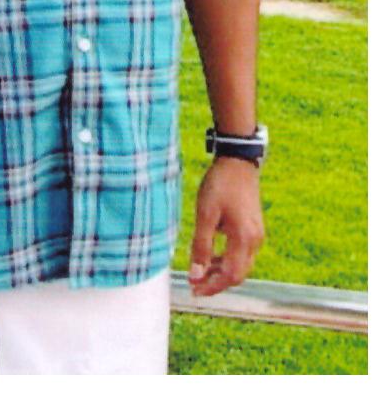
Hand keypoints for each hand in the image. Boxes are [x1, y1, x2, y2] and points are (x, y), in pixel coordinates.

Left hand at [188, 157, 264, 296]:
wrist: (237, 162)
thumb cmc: (220, 185)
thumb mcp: (205, 215)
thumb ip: (201, 246)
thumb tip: (196, 274)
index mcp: (244, 239)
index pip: (230, 275)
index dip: (212, 286)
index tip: (195, 290)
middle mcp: (255, 241)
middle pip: (238, 274)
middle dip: (217, 283)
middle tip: (195, 285)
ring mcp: (257, 234)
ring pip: (241, 264)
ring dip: (221, 271)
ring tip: (200, 270)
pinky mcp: (254, 228)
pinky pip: (242, 253)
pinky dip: (227, 259)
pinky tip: (212, 255)